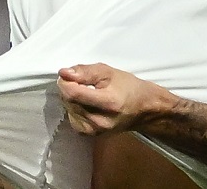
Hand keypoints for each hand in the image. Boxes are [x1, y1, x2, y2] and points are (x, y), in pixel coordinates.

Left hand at [56, 63, 174, 135]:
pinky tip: (87, 104)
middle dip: (70, 88)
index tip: (69, 75)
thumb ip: (85, 72)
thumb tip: (64, 73)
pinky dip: (75, 109)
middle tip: (82, 82)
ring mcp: (95, 130)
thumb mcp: (109, 72)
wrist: (143, 109)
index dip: (66, 82)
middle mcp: (100, 120)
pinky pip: (73, 118)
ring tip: (88, 93)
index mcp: (108, 102)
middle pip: (69, 101)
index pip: (73, 93)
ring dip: (72, 99)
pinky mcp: (91, 134)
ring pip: (69, 109)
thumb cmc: (129, 88)